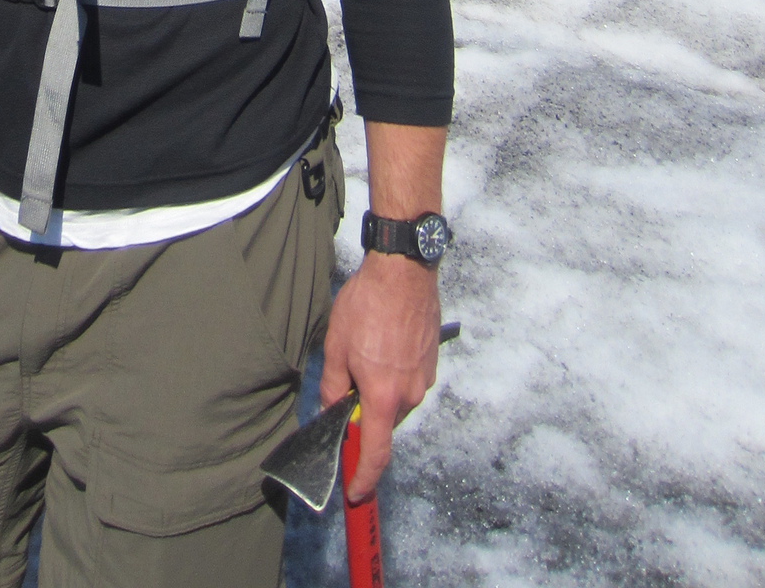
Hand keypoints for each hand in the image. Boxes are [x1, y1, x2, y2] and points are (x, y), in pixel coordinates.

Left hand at [319, 252, 441, 501]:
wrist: (403, 271)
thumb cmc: (366, 305)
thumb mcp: (336, 345)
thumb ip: (333, 385)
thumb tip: (333, 410)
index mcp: (384, 397)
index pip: (376, 452)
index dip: (364, 477)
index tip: (356, 492)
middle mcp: (410, 394)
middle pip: (384, 421)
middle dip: (365, 412)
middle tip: (348, 381)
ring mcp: (425, 378)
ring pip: (396, 398)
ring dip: (379, 388)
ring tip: (366, 348)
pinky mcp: (431, 361)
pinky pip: (408, 380)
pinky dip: (393, 372)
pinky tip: (383, 342)